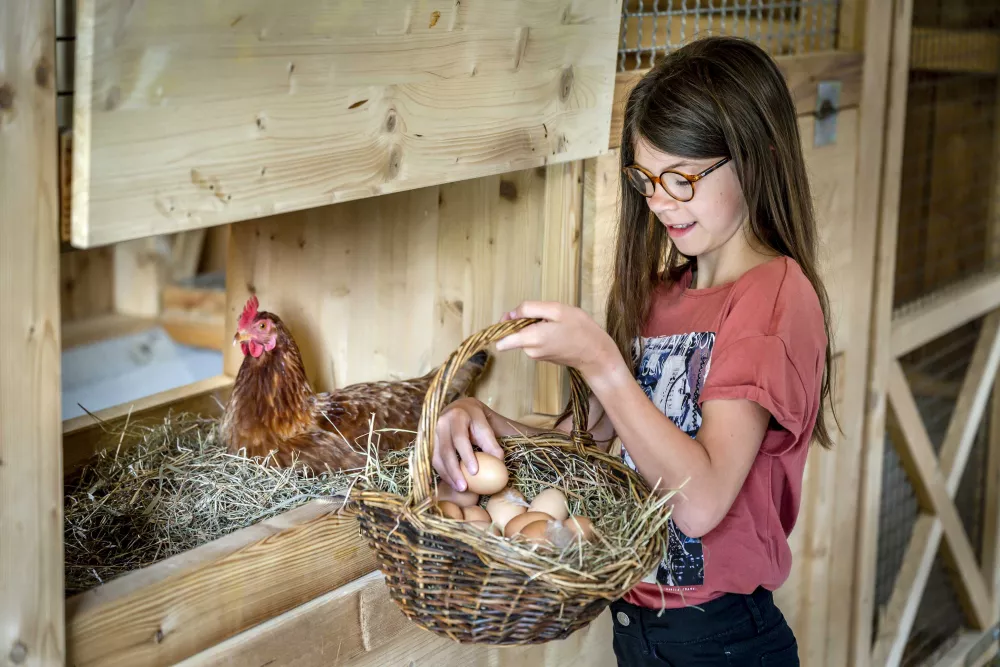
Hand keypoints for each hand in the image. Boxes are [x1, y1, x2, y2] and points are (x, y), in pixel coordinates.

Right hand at [433, 397, 504, 491]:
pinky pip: (434, 460)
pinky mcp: (429, 442)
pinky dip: (443, 473)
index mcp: (457, 415)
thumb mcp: (486, 425)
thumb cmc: (476, 419)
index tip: (475, 472)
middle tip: (464, 487)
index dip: (467, 456)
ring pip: (437, 457)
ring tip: (459, 488)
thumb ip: (491, 443)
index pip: (461, 438)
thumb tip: (499, 462)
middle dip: (455, 470)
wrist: (460, 408)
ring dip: (448, 475)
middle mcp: (442, 423)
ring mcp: (433, 432)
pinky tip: (452, 482)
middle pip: (446, 450)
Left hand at [497, 301, 620, 378]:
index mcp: (531, 338)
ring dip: (534, 327)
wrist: (596, 353)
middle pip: (513, 334)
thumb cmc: (579, 329)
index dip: (504, 324)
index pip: (501, 340)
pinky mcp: (543, 357)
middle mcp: (530, 351)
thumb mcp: (556, 309)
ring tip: (554, 324)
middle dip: (524, 322)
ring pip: (524, 337)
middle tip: (545, 317)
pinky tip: (557, 331)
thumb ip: (529, 309)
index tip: (514, 316)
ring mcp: (536, 356)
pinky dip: (541, 334)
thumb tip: (510, 314)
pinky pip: (534, 341)